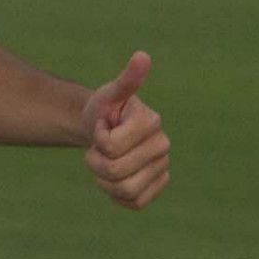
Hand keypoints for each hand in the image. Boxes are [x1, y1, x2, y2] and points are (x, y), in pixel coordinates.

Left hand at [79, 51, 169, 208]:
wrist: (103, 129)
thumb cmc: (104, 109)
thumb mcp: (109, 94)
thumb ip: (126, 80)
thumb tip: (142, 56)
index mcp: (151, 122)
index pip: (109, 145)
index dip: (96, 138)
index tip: (101, 126)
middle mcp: (163, 146)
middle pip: (115, 170)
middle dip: (95, 161)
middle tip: (96, 148)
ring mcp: (162, 168)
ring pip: (126, 190)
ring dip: (104, 180)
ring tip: (102, 164)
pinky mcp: (157, 186)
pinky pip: (134, 202)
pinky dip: (116, 195)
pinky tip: (113, 180)